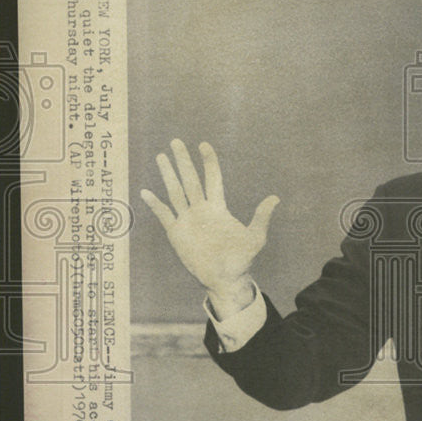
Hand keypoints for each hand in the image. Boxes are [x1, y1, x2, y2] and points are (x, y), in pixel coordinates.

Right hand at [140, 140, 278, 302]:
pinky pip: (164, 215)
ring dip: (168, 175)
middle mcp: (201, 210)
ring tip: (161, 156)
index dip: (209, 162)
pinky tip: (146, 192)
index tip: (203, 144)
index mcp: (218, 208)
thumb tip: (275, 198)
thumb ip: (261, 217)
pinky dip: (155, 204)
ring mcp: (187, 220)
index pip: (212, 179)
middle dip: (183, 161)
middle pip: (190, 180)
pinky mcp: (176, 233)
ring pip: (175, 192)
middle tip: (176, 141)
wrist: (225, 279)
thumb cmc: (242, 259)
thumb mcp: (255, 237)